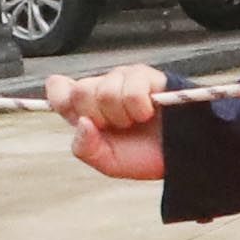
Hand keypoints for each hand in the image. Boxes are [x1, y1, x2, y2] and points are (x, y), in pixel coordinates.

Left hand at [44, 63, 172, 183]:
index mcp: (86, 108)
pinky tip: (147, 113)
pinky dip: (139, 108)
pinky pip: (132, 89)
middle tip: (118, 127)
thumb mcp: (108, 162)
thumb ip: (85, 148)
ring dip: (122, 115)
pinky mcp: (147, 76)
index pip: (59, 88)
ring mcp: (124, 80)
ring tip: (136, 121)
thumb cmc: (144, 156)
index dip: (62, 100)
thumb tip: (82, 123)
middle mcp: (102, 89)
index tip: (82, 118)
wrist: (180, 156)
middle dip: (98, 116)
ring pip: (105, 91)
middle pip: (80, 91)